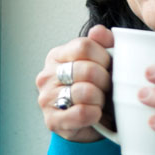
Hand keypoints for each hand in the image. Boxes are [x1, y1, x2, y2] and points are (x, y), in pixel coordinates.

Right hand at [35, 25, 112, 141]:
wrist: (89, 123)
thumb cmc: (94, 88)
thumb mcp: (100, 61)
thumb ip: (103, 42)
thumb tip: (98, 31)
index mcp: (57, 56)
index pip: (84, 46)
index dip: (103, 57)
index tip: (108, 66)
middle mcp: (47, 75)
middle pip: (87, 69)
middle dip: (105, 80)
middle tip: (107, 87)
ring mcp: (47, 98)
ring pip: (86, 92)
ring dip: (101, 98)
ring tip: (100, 101)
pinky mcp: (52, 120)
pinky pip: (82, 113)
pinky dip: (95, 114)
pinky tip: (96, 113)